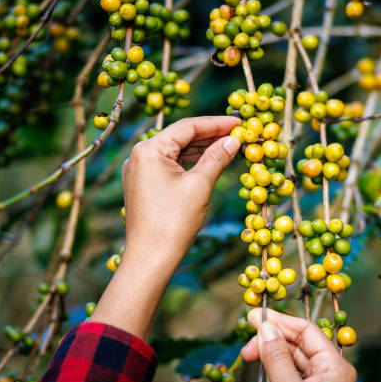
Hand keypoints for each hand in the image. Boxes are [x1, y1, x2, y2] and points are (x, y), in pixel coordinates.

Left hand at [122, 116, 240, 259]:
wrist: (150, 258)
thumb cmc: (174, 221)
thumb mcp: (200, 185)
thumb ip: (217, 157)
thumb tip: (234, 140)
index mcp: (149, 150)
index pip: (187, 127)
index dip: (216, 124)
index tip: (240, 123)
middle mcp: (140, 155)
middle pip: (180, 137)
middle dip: (210, 135)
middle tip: (238, 134)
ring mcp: (140, 170)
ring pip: (176, 151)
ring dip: (202, 149)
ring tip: (229, 146)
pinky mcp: (144, 185)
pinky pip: (170, 165)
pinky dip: (190, 163)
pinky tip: (210, 162)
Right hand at [241, 309, 356, 381]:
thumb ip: (276, 359)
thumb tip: (265, 328)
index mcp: (335, 367)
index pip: (306, 332)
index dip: (280, 322)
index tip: (254, 317)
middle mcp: (330, 373)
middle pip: (298, 344)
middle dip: (271, 340)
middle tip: (246, 345)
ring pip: (292, 360)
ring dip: (270, 355)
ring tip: (250, 357)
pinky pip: (290, 376)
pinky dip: (274, 371)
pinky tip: (262, 370)